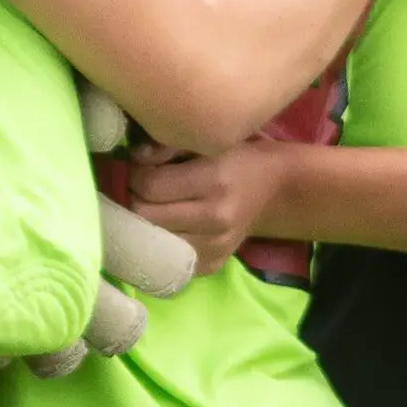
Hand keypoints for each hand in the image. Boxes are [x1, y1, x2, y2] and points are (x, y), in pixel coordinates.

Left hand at [128, 140, 289, 275]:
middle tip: (138, 189)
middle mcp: (216, 219)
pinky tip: (163, 228)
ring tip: (148, 207)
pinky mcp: (213, 265)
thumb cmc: (233, 158)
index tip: (137, 169)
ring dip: (142, 223)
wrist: (274, 189)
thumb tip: (133, 159)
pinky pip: (168, 261)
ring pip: (151, 241)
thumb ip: (165, 147)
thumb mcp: (204, 141)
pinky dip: (158, 245)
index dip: (134, 175)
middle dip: (133, 198)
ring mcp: (216, 247)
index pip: (149, 186)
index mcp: (214, 182)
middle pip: (145, 215)